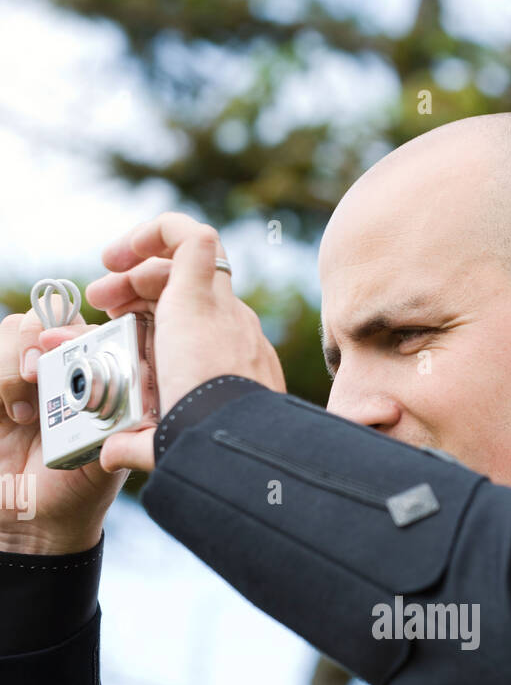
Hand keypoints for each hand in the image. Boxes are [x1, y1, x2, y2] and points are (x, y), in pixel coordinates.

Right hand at [0, 308, 129, 553]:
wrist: (35, 524)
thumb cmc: (79, 490)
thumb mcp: (108, 457)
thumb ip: (117, 421)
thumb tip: (133, 383)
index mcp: (93, 378)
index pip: (85, 327)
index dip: (74, 326)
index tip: (64, 346)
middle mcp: (57, 370)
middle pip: (44, 317)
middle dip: (37, 336)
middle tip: (36, 374)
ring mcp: (21, 379)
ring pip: (12, 331)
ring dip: (11, 362)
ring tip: (22, 412)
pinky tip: (7, 415)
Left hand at [86, 212, 287, 472]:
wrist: (225, 435)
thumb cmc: (203, 446)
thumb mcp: (164, 440)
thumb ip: (137, 442)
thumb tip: (111, 454)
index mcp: (231, 362)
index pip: (194, 321)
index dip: (150, 317)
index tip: (115, 327)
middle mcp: (235, 330)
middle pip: (187, 290)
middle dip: (138, 287)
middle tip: (101, 301)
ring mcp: (222, 308)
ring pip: (187, 262)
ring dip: (141, 262)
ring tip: (107, 269)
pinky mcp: (202, 289)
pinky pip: (191, 237)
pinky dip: (157, 230)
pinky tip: (122, 250)